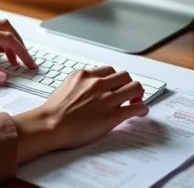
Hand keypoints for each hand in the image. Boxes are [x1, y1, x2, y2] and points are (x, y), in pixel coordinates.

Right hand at [13, 65, 148, 161]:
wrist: (51, 124)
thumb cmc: (54, 110)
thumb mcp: (66, 86)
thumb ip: (81, 83)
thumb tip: (89, 87)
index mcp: (85, 75)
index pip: (109, 70)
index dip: (115, 79)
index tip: (117, 86)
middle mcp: (97, 82)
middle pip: (124, 75)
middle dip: (128, 84)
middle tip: (129, 94)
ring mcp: (106, 98)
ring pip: (135, 87)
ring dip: (138, 94)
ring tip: (136, 102)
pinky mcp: (113, 115)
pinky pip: (136, 107)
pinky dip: (142, 109)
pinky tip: (141, 112)